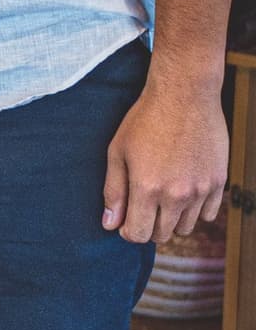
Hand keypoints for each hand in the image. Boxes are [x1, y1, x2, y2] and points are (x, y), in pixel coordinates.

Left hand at [101, 62, 228, 244]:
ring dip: (172, 219)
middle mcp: (176, 194)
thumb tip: (110, 224)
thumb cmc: (145, 119)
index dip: (129, 231)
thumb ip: (113, 191)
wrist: (184, 94)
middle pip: (161, 235)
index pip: (138, 234)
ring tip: (163, 196)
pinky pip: (208, 215)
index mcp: (147, 188)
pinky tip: (184, 191)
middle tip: (143, 206)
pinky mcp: (218, 182)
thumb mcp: (118, 151)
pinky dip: (195, 210)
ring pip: (185, 228)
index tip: (126, 220)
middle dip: (148, 226)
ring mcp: (201, 190)